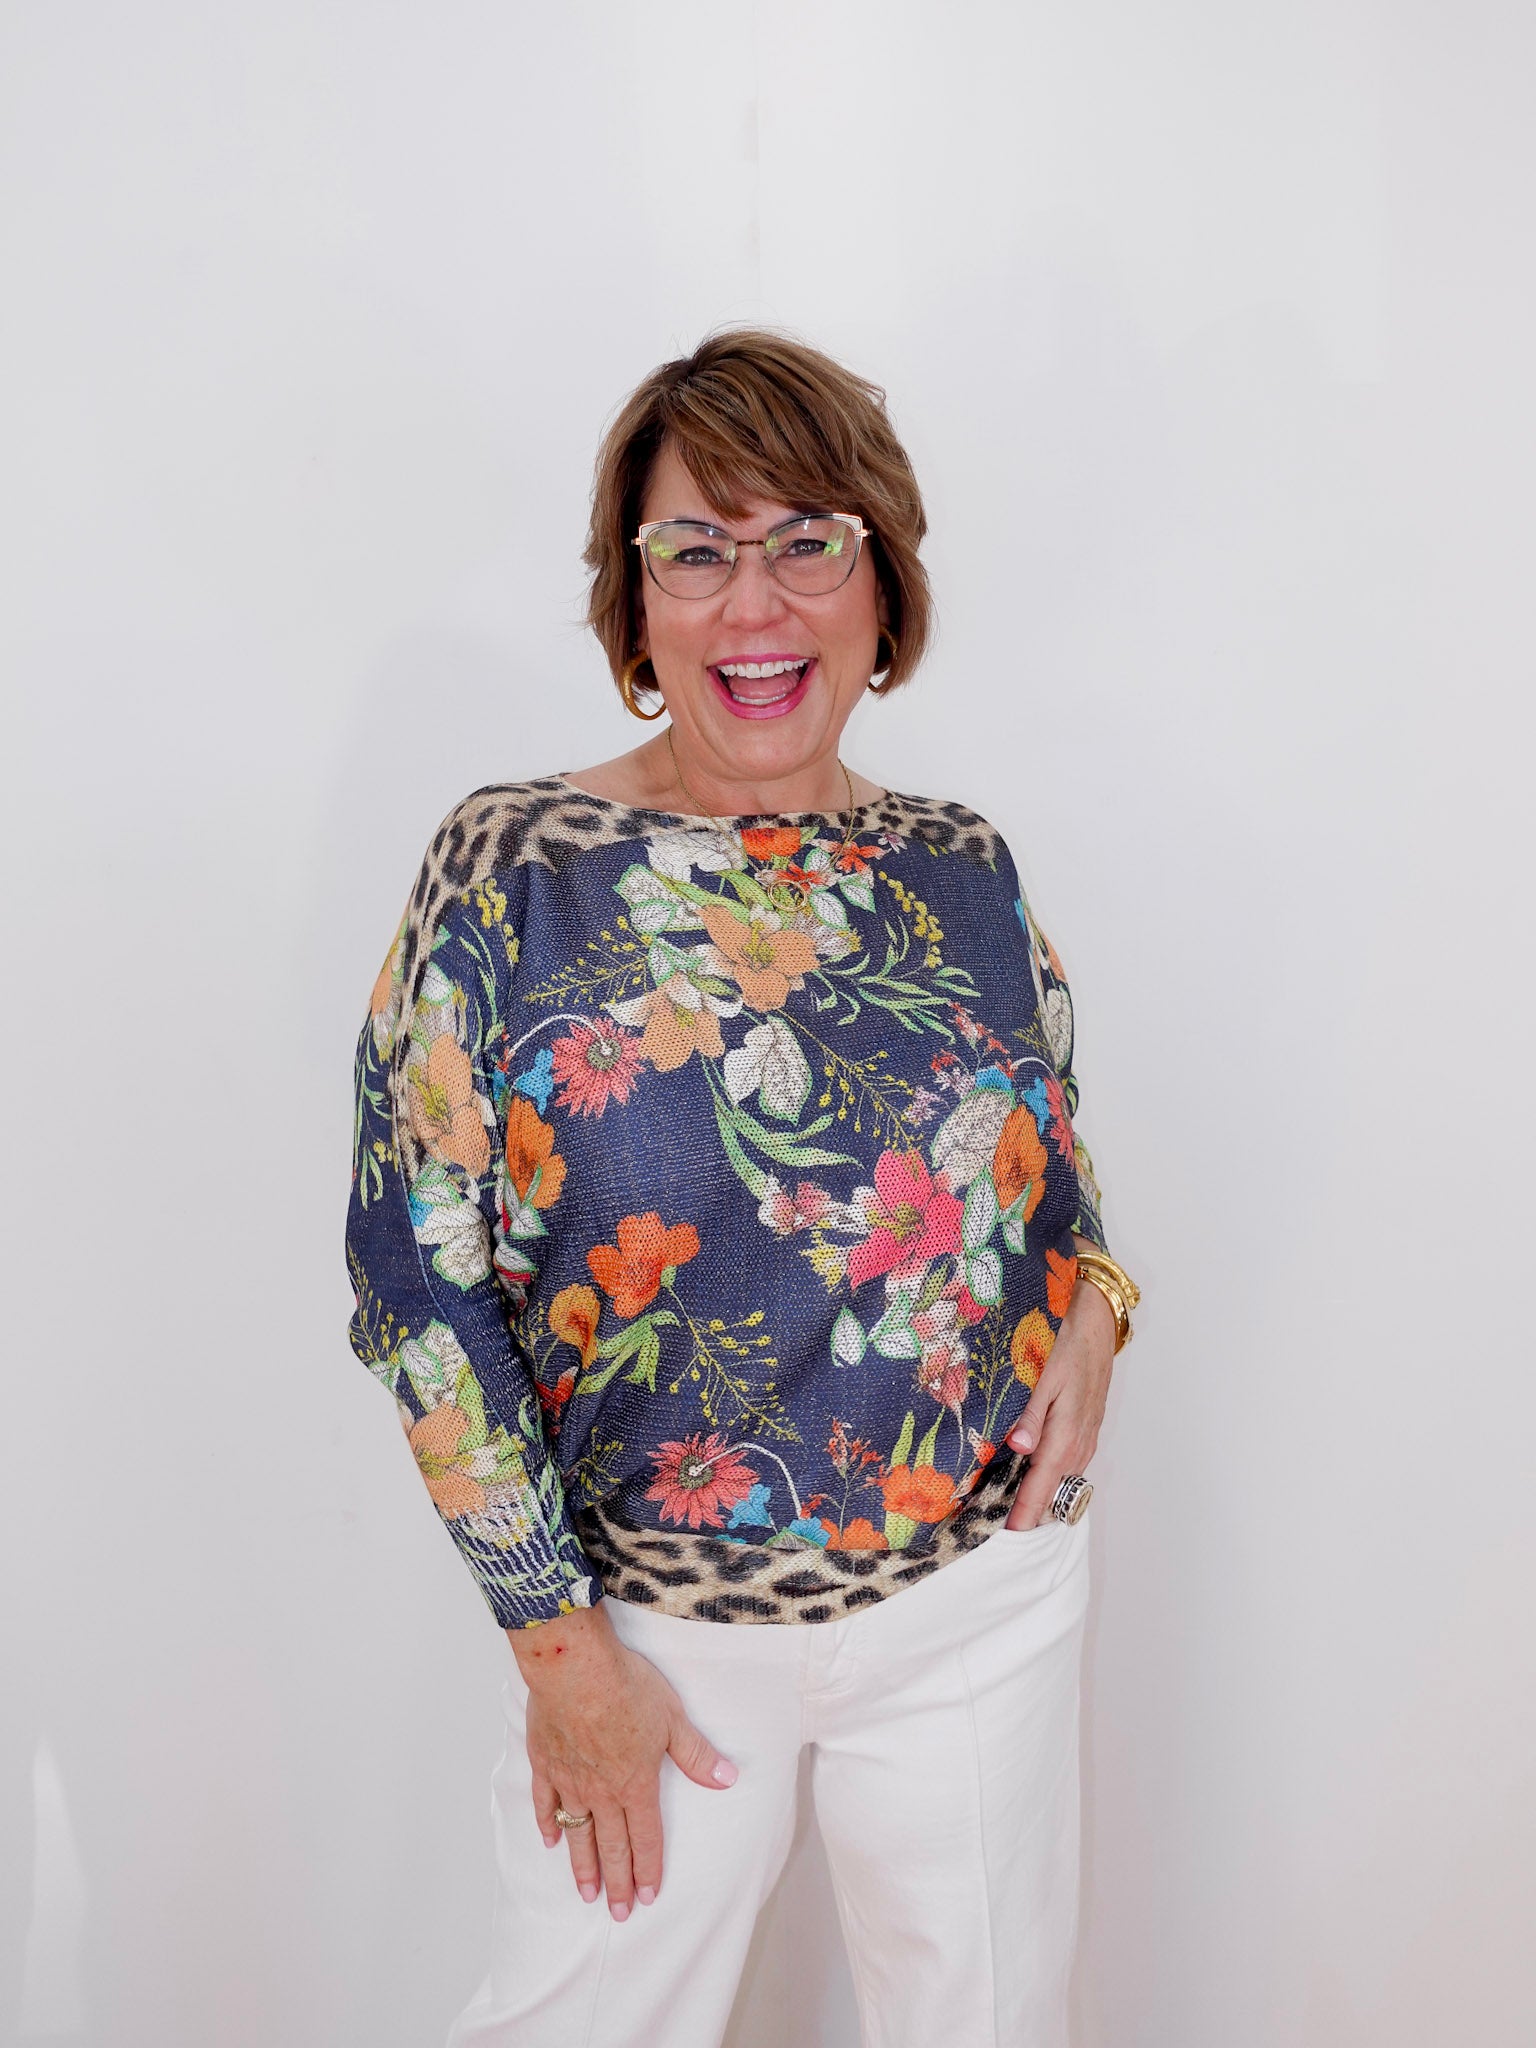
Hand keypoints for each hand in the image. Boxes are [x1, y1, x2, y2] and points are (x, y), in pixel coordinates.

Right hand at [508, 1603, 737, 1918]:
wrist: (574, 1665)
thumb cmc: (626, 1686)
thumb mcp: (673, 1718)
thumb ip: (697, 1754)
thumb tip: (727, 1779)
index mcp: (636, 1784)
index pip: (646, 1839)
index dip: (648, 1871)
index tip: (647, 1898)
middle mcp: (602, 1791)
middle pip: (612, 1846)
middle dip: (617, 1883)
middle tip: (617, 1915)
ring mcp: (570, 1780)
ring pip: (578, 1834)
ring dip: (583, 1866)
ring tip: (586, 1893)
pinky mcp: (544, 1762)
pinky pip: (545, 1803)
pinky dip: (547, 1824)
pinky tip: (550, 1841)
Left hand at [1003, 1245, 1116, 1528]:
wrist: (1096, 1305)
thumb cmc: (1063, 1330)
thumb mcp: (1040, 1366)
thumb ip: (1029, 1409)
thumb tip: (1021, 1450)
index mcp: (1067, 1422)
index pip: (1043, 1476)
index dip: (1027, 1507)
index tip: (1012, 1533)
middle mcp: (1081, 1430)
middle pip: (1058, 1481)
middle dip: (1036, 1507)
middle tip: (1010, 1532)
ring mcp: (1088, 1423)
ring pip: (1068, 1469)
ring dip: (1048, 1491)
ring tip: (1025, 1513)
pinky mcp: (1089, 1414)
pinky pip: (1073, 1453)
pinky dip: (1059, 1470)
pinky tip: (1046, 1473)